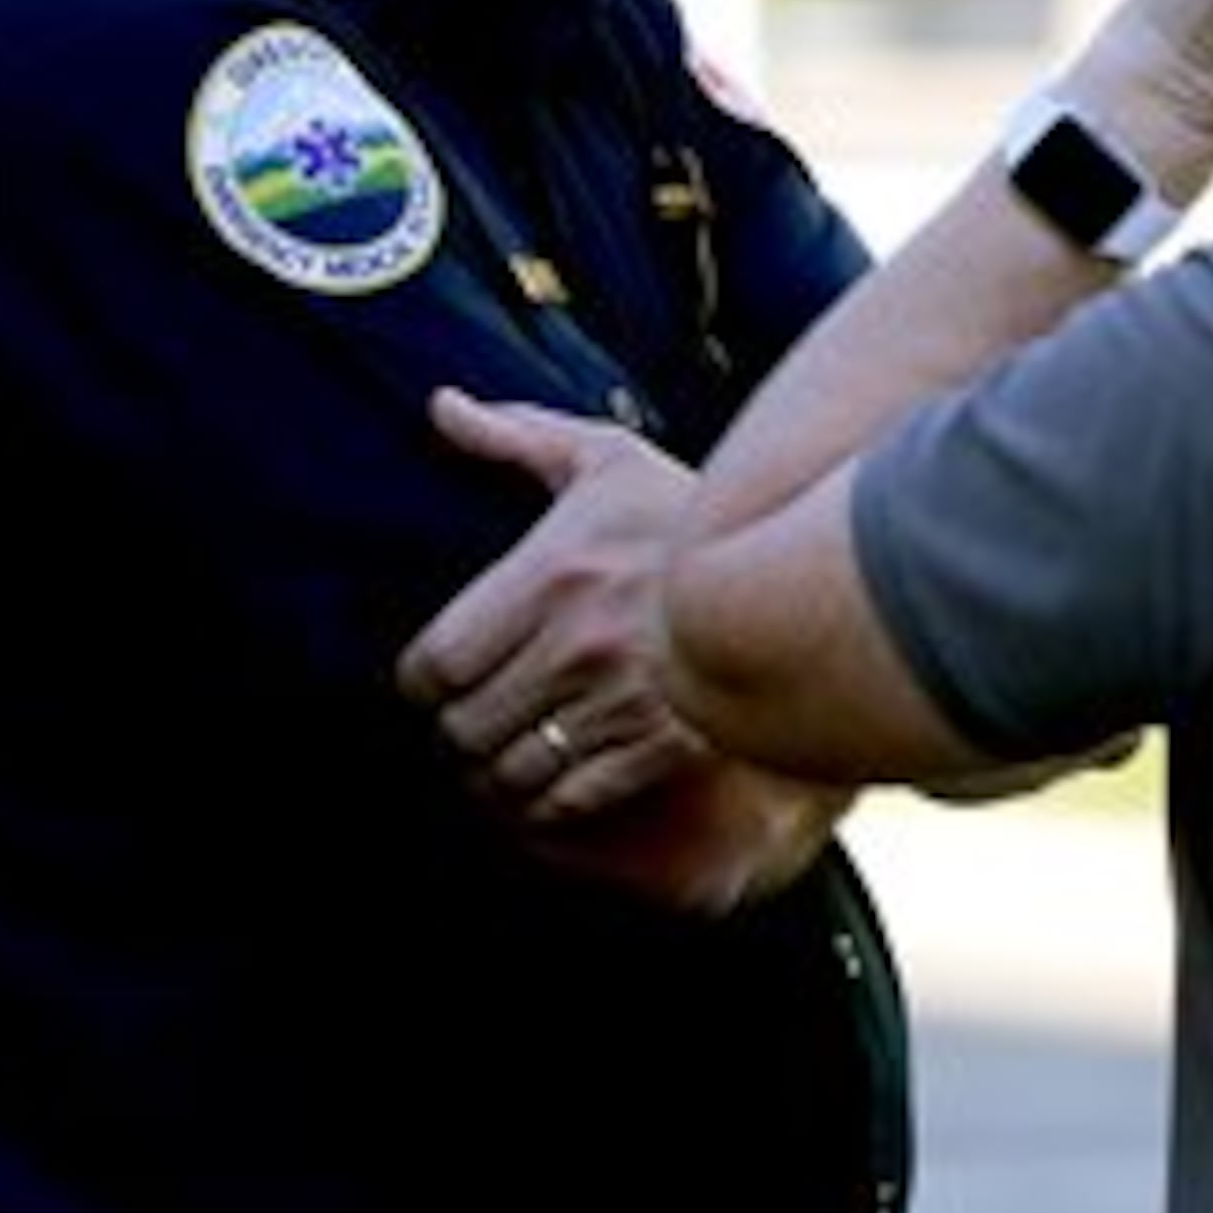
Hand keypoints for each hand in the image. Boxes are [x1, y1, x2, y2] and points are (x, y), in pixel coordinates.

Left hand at [400, 390, 848, 905]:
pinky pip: (570, 802)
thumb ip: (518, 436)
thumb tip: (441, 407)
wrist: (791, 578)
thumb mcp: (607, 459)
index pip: (436, 664)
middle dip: (456, 728)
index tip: (432, 680)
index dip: (420, 681)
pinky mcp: (662, 750)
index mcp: (550, 576)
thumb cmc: (685, 518)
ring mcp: (621, 704)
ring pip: (511, 773)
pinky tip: (543, 788)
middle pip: (464, 726)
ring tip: (497, 759)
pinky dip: (545, 806)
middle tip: (465, 719)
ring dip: (494, 774)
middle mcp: (577, 647)